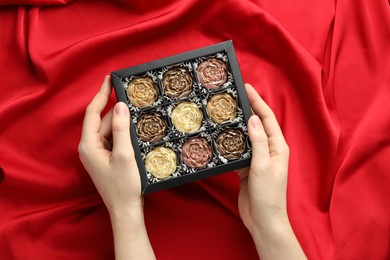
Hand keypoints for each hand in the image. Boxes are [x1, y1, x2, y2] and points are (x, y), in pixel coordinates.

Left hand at [79, 76, 154, 259]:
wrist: (126, 210)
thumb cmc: (124, 186)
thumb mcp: (124, 155)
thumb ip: (121, 129)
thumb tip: (120, 105)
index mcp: (88, 145)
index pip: (92, 112)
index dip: (101, 94)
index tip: (109, 78)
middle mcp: (89, 147)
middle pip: (103, 120)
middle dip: (117, 109)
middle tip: (134, 96)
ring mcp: (97, 153)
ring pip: (110, 129)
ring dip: (122, 122)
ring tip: (139, 112)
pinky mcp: (106, 158)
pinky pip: (113, 139)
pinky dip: (123, 132)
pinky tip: (136, 129)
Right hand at [237, 84, 304, 258]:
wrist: (263, 220)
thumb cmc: (268, 195)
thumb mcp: (263, 166)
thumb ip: (258, 142)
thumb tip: (253, 118)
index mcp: (277, 147)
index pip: (267, 118)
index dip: (257, 102)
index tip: (247, 88)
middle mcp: (268, 150)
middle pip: (257, 124)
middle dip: (246, 109)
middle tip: (233, 96)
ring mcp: (257, 159)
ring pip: (246, 137)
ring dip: (237, 125)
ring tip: (225, 112)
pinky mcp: (247, 168)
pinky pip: (239, 151)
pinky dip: (231, 143)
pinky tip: (222, 136)